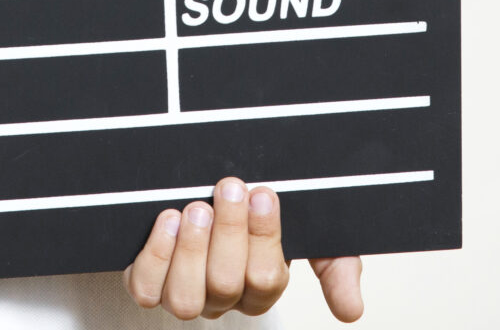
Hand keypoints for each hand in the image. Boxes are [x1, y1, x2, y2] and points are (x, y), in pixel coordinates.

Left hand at [124, 178, 365, 321]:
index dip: (263, 237)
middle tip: (229, 188)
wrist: (218, 188)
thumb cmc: (264, 209)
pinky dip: (156, 257)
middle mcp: (223, 298)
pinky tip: (168, 220)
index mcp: (262, 287)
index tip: (264, 193)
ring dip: (190, 250)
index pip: (266, 279)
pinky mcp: (150, 281)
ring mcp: (185, 292)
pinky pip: (147, 288)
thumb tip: (352, 312)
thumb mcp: (313, 231)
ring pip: (185, 299)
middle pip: (225, 285)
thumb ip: (337, 267)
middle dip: (227, 232)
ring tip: (197, 208)